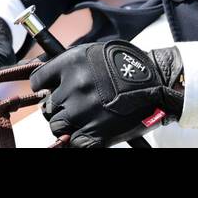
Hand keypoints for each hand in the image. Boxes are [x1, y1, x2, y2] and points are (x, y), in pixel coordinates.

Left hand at [29, 40, 184, 147]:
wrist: (158, 81)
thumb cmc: (129, 65)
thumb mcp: (95, 53)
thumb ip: (71, 66)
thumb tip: (52, 82)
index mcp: (70, 63)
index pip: (38, 80)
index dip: (43, 88)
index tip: (48, 91)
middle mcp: (72, 86)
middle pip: (48, 107)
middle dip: (58, 109)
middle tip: (73, 108)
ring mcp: (82, 111)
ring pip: (57, 126)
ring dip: (67, 126)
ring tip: (83, 121)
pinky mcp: (94, 133)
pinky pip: (74, 143)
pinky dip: (80, 141)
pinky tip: (89, 134)